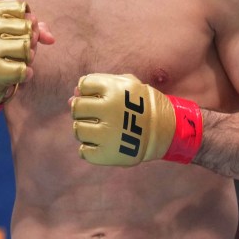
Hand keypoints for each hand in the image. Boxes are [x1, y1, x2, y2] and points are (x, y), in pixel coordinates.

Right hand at [0, 0, 52, 123]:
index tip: (17, 33)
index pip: (24, 11)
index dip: (28, 23)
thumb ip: (35, 29)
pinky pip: (24, 69)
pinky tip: (19, 74)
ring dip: (29, 58)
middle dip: (30, 42)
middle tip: (18, 51)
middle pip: (28, 29)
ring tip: (19, 61)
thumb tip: (51, 39)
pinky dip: (27, 73)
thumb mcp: (12, 33)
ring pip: (26, 48)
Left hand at [70, 73, 202, 165]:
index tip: (100, 97)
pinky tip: (102, 144)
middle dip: (84, 110)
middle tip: (97, 115)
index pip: (83, 84)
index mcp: (114, 89)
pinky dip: (89, 149)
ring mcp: (108, 133)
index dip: (89, 90)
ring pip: (77, 129)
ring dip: (85, 130)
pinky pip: (83, 151)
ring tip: (101, 130)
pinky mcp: (108, 154)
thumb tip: (71, 96)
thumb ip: (99, 85)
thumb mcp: (126, 86)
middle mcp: (109, 109)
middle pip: (77, 107)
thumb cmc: (142, 105)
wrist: (167, 131)